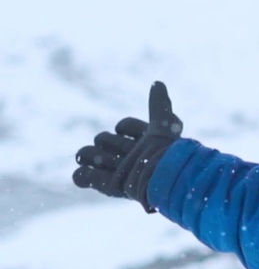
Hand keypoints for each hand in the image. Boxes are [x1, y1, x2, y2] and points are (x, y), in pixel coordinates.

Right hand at [73, 81, 183, 210]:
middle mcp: (129, 156)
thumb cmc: (166, 155)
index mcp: (143, 142)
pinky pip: (83, 177)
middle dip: (110, 143)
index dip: (130, 128)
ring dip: (93, 156)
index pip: (124, 126)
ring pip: (87, 155)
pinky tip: (87, 173)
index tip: (145, 139)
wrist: (164, 181)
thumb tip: (158, 83)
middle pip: (102, 139)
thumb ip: (160, 107)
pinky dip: (82, 175)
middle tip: (127, 155)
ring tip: (112, 163)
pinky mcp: (108, 186)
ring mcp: (117, 171)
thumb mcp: (164, 127)